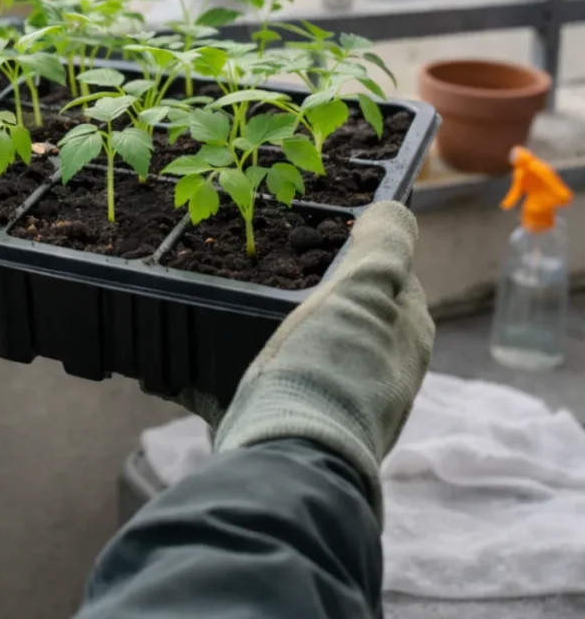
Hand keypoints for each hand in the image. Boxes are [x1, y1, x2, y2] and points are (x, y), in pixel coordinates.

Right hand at [179, 201, 433, 523]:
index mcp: (410, 333)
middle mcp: (390, 368)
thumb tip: (393, 208)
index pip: (393, 272)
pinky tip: (250, 347)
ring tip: (260, 300)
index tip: (319, 233)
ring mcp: (353, 400)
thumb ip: (384, 245)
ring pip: (328, 339)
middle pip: (359, 308)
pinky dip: (280, 353)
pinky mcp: (311, 420)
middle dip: (327, 285)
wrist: (292, 454)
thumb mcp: (366, 288)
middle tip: (281, 262)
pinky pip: (297, 371)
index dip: (360, 247)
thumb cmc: (332, 364)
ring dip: (302, 320)